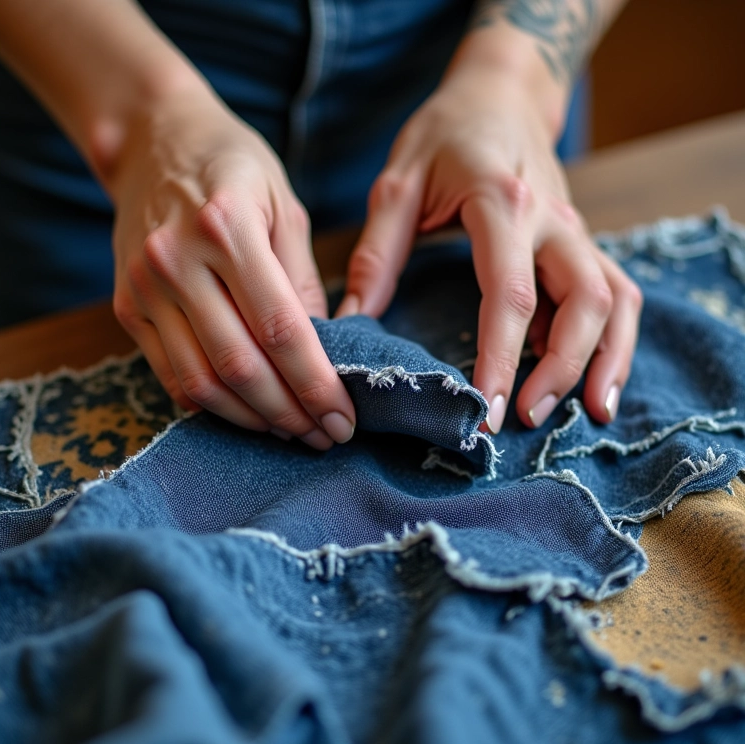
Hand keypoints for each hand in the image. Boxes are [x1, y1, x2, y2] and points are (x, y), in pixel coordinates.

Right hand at [109, 87, 355, 448]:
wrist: (153, 140)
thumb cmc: (233, 167)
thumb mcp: (285, 206)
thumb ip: (303, 281)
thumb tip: (323, 353)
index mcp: (227, 228)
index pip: (280, 329)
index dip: (315, 384)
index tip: (343, 418)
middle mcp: (177, 261)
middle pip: (240, 365)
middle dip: (289, 413)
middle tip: (324, 436)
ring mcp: (144, 287)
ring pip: (201, 381)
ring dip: (251, 419)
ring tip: (290, 431)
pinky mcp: (127, 306)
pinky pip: (169, 375)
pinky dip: (211, 405)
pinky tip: (245, 413)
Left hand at [337, 67, 641, 432]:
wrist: (499, 95)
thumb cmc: (444, 136)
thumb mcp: (397, 182)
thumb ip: (376, 252)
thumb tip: (351, 322)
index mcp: (501, 203)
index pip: (510, 293)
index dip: (501, 357)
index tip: (484, 410)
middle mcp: (552, 219)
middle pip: (584, 300)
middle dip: (563, 368)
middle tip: (526, 420)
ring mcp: (576, 231)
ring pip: (615, 299)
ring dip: (606, 359)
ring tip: (588, 414)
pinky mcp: (583, 242)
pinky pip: (618, 292)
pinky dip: (616, 340)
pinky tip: (597, 381)